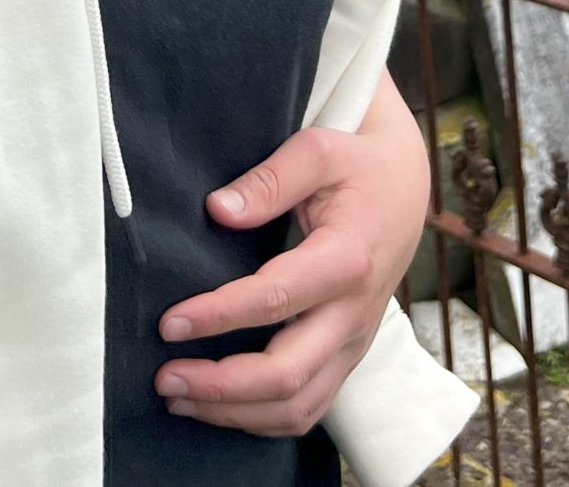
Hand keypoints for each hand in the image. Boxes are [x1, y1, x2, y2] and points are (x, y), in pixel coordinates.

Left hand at [152, 71, 428, 435]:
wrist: (404, 188)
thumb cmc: (355, 166)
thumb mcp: (317, 150)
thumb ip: (269, 180)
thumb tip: (218, 210)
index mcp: (347, 258)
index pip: (276, 299)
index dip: (218, 316)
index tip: (169, 322)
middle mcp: (354, 311)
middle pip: (288, 373)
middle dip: (220, 386)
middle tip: (164, 377)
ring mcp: (354, 341)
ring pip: (298, 405)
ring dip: (234, 412)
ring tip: (178, 397)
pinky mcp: (347, 355)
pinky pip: (308, 407)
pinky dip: (260, 418)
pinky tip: (218, 406)